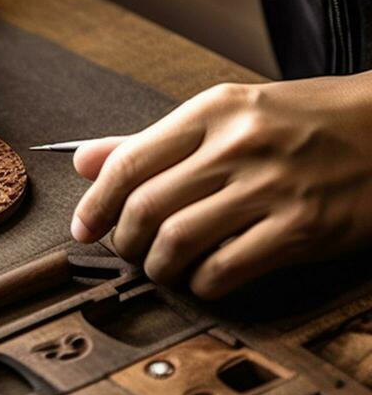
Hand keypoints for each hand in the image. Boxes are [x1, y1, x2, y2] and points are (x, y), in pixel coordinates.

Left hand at [70, 76, 371, 297]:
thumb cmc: (310, 122)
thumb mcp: (233, 112)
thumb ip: (155, 139)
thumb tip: (84, 161)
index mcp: (215, 110)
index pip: (128, 163)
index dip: (95, 205)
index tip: (85, 228)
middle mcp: (239, 146)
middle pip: (146, 208)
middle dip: (125, 241)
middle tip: (130, 252)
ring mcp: (272, 188)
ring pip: (177, 242)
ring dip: (159, 267)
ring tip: (164, 268)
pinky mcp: (303, 229)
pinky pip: (225, 269)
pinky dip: (203, 284)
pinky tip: (205, 280)